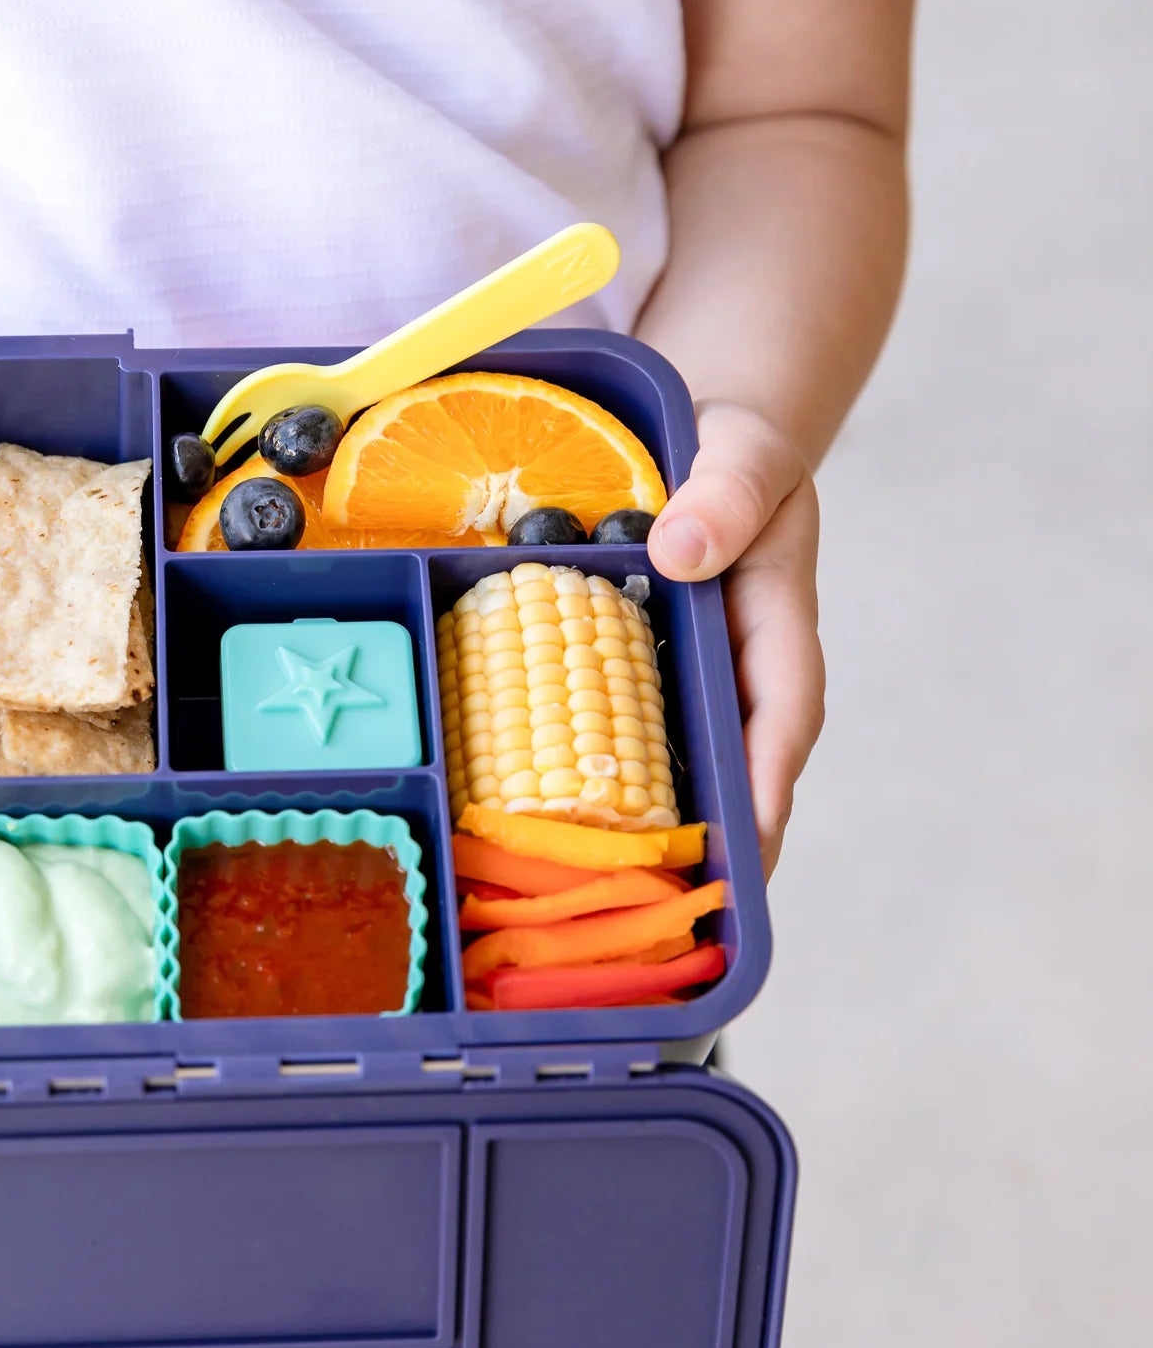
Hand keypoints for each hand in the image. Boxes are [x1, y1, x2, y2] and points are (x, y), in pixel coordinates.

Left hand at [647, 401, 824, 877]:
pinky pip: (629, 744)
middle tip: (688, 912)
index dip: (767, 776)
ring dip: (663, 836)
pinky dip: (604, 791)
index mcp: (776, 621)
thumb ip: (724, 496)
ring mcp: (696, 684)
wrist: (704, 435)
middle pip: (739, 769)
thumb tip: (683, 550)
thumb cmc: (732, 446)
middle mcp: (741, 670)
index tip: (753, 834)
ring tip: (626, 906)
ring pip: (686, 770)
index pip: (785, 710)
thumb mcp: (742, 452)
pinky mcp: (648, 685)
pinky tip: (563, 837)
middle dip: (722, 844)